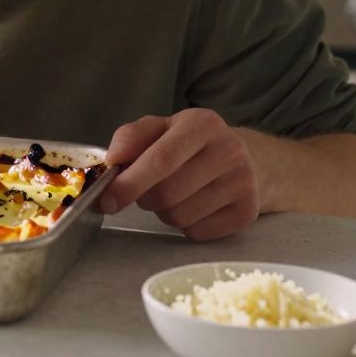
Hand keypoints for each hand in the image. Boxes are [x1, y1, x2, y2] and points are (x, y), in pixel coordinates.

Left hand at [99, 109, 259, 240]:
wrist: (245, 158)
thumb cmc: (190, 144)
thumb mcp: (160, 128)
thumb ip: (131, 137)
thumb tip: (113, 159)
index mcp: (202, 124)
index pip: (160, 160)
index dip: (129, 184)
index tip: (108, 200)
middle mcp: (229, 150)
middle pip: (167, 193)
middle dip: (145, 199)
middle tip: (146, 191)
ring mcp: (243, 182)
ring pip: (180, 216)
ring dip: (164, 213)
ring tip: (174, 196)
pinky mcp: (247, 211)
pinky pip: (197, 233)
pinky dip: (185, 226)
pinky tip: (194, 207)